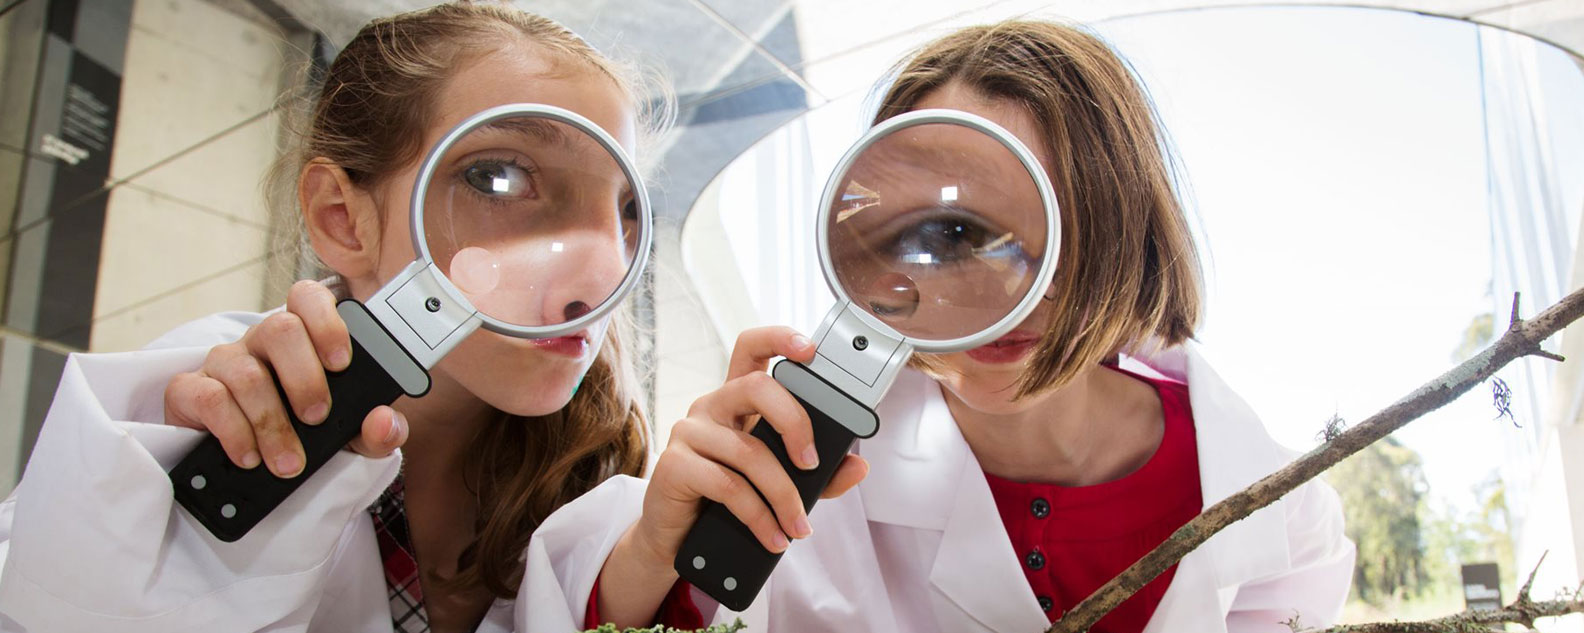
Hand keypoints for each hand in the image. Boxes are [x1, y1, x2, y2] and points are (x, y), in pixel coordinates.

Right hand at [163, 280, 407, 477]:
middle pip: (280, 328)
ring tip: (287, 461)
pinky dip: (234, 432)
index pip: (308, 297)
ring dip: (272, 423)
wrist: (250, 469)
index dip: (326, 321)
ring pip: (247, 372)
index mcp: (303, 337)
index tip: (342, 362)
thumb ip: (377, 431)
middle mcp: (261, 341)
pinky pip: (209, 398)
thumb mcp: (349, 438)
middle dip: (304, 378)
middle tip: (316, 417)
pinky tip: (249, 455)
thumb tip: (385, 422)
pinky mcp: (189, 390)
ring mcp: (223, 362)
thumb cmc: (305, 436)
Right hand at [596, 327, 868, 625]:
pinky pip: (727, 485)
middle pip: (756, 386)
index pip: (752, 349)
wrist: (679, 538)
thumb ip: (821, 473)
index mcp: (738, 400)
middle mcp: (712, 406)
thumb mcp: (783, 482)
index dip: (779, 339)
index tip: (811, 348)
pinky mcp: (674, 465)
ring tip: (797, 526)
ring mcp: (689, 432)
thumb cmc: (729, 500)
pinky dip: (758, 516)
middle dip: (794, 422)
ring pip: (748, 451)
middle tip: (811, 462)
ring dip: (783, 495)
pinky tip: (772, 535)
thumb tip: (858, 465)